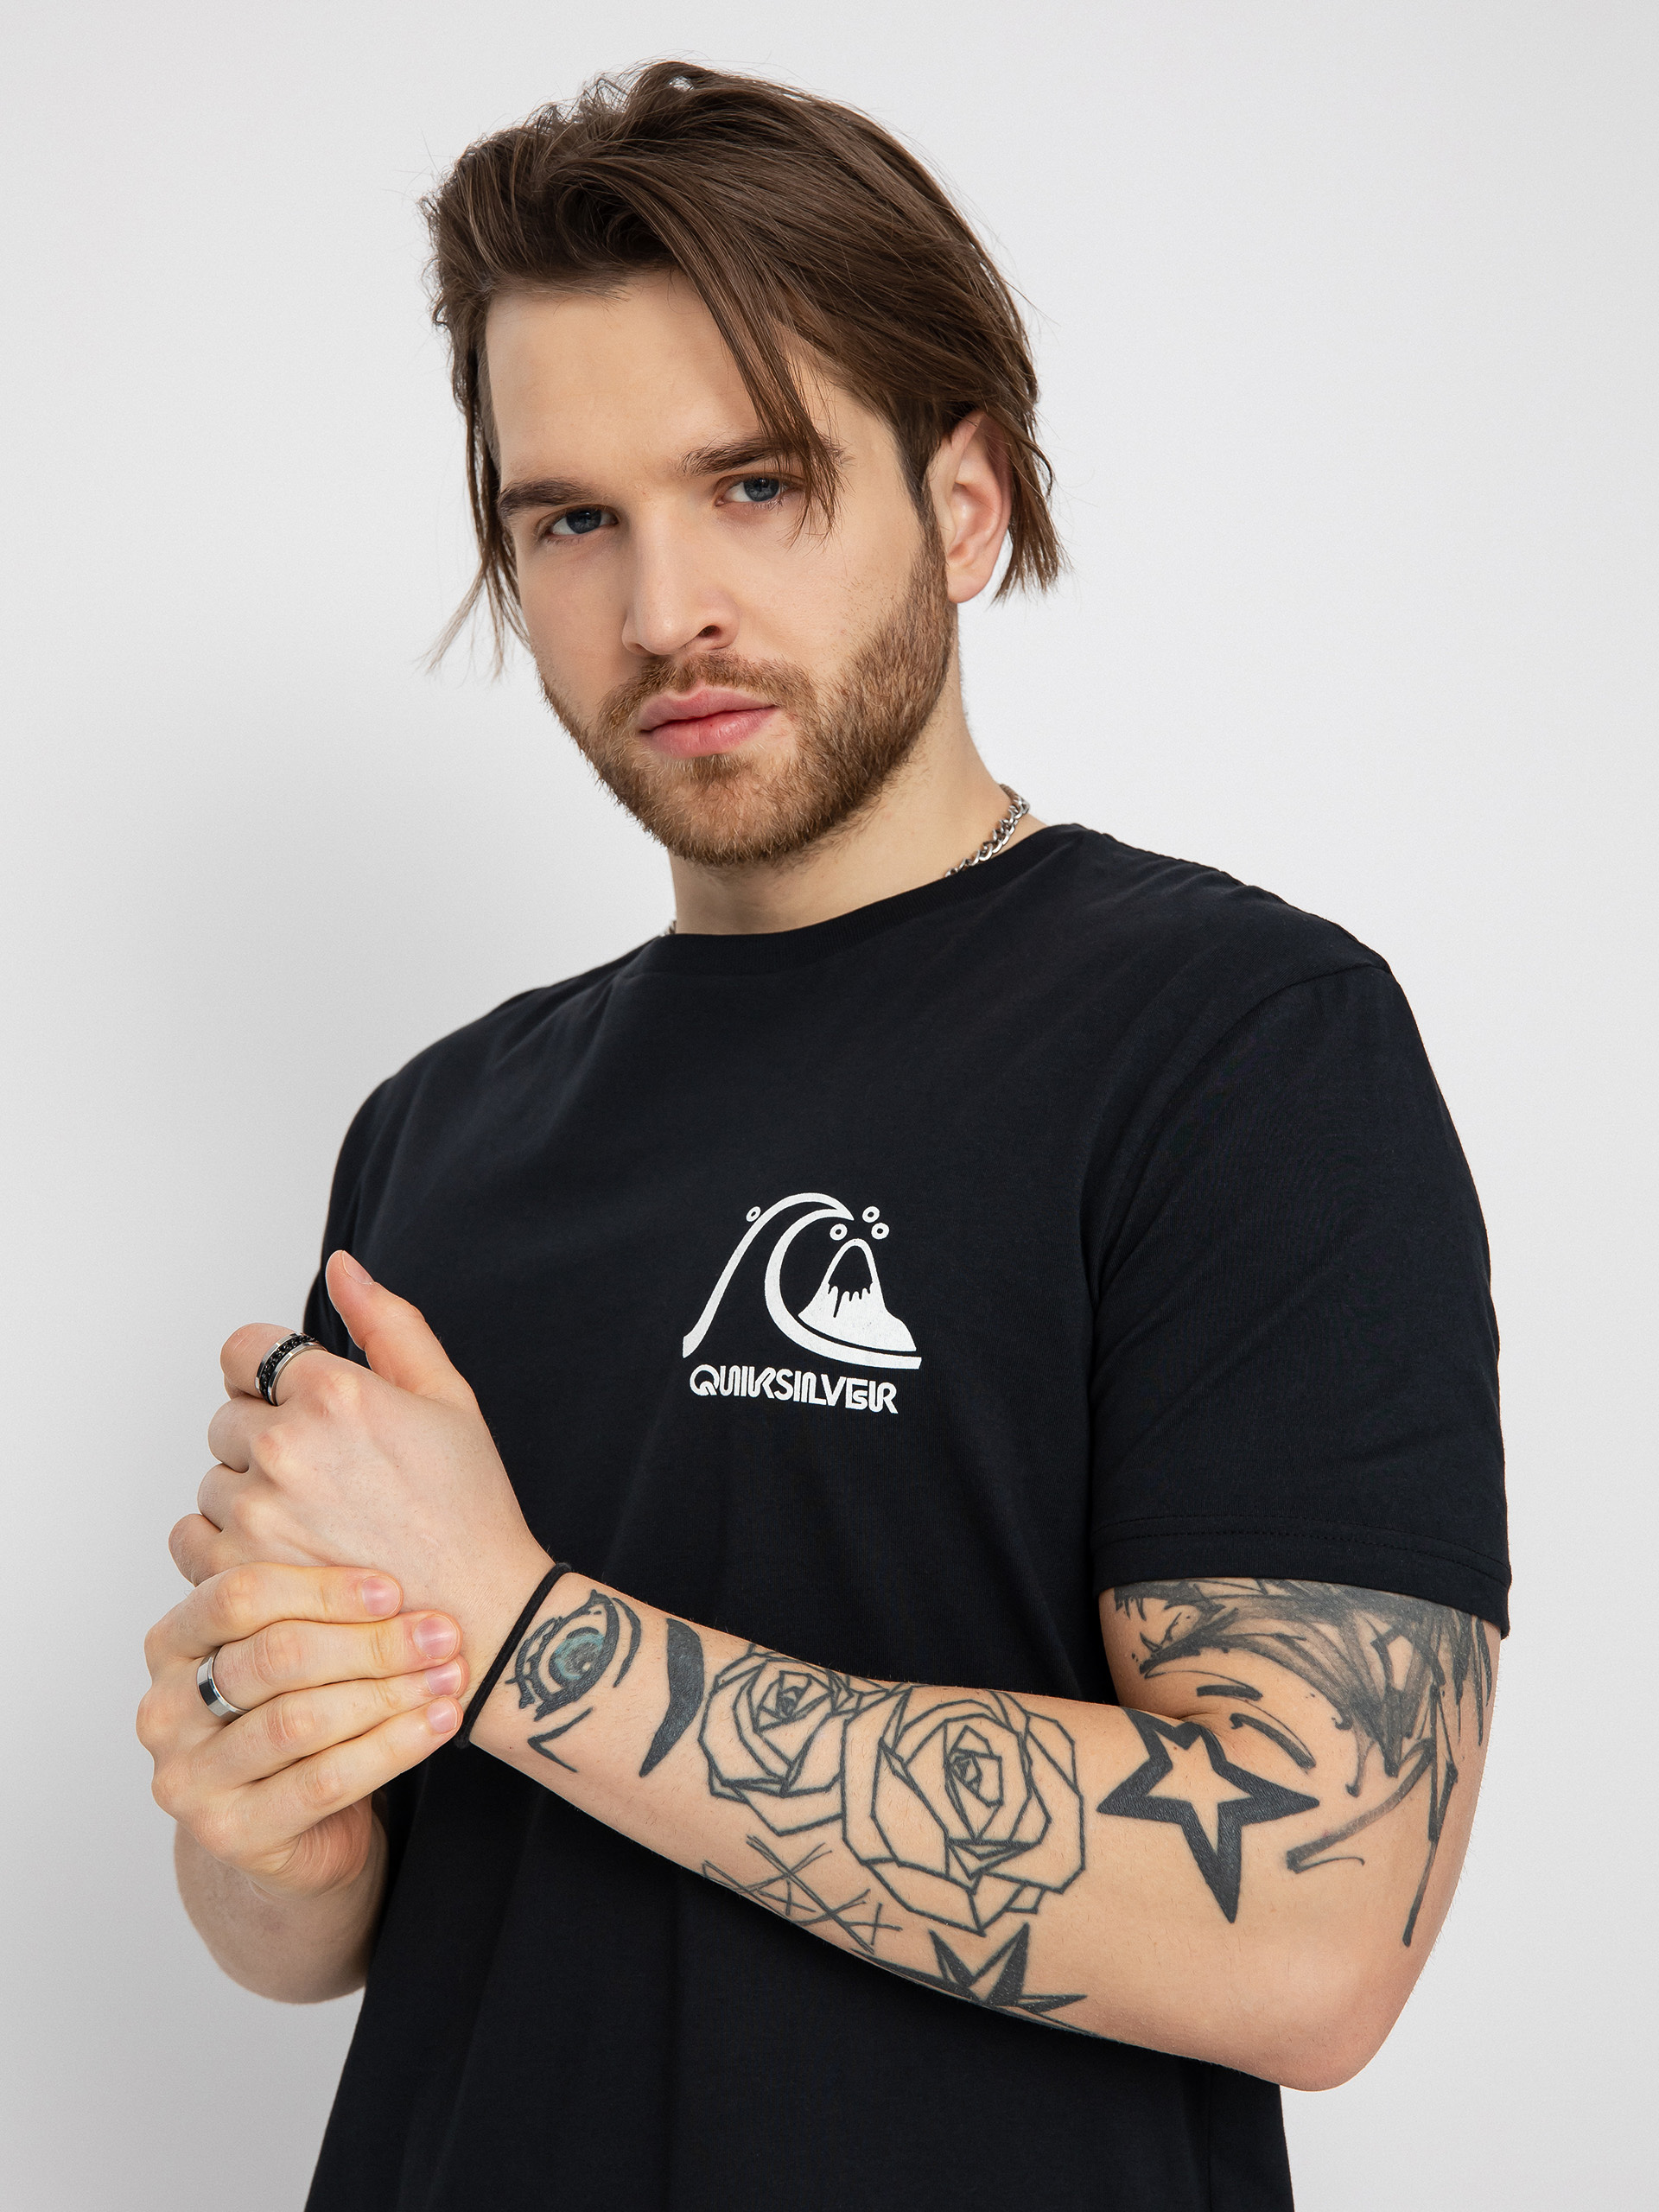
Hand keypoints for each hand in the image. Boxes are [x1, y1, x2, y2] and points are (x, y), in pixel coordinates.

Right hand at [137, 1562, 465, 1898]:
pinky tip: (438, 1722)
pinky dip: (392, 1746)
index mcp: (172, 1644)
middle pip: (276, 1657)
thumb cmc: (300, 1712)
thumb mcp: (297, 1652)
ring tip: (450, 1674)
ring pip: (301, 1720)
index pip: (239, 1597)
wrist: (298, 1827)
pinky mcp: (229, 1834)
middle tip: (443, 1634)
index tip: (395, 1590)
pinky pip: (324, 1781)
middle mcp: (164, 1711)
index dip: (323, 1590)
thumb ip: (320, 1610)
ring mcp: (189, 1779)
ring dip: (389, 1692)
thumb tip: (403, 1569)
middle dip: (372, 1642)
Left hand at [194, 1251, 552, 1672]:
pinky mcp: (238, 1574)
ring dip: (248, 1495)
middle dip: (265, 1439)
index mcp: (334, 1394)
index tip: (293, 1403)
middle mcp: (286, 1447)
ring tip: (313, 1525)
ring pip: (211, 1481)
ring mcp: (256, 1514)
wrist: (476, 1619)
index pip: (243, 1350)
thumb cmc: (470, 1509)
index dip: (266, 1373)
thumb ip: (388, 1324)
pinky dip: (226, 1546)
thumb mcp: (447, 1398)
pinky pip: (192, 1538)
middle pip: (226, 1418)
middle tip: (326, 1478)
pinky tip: (284, 1556)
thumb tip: (342, 1268)